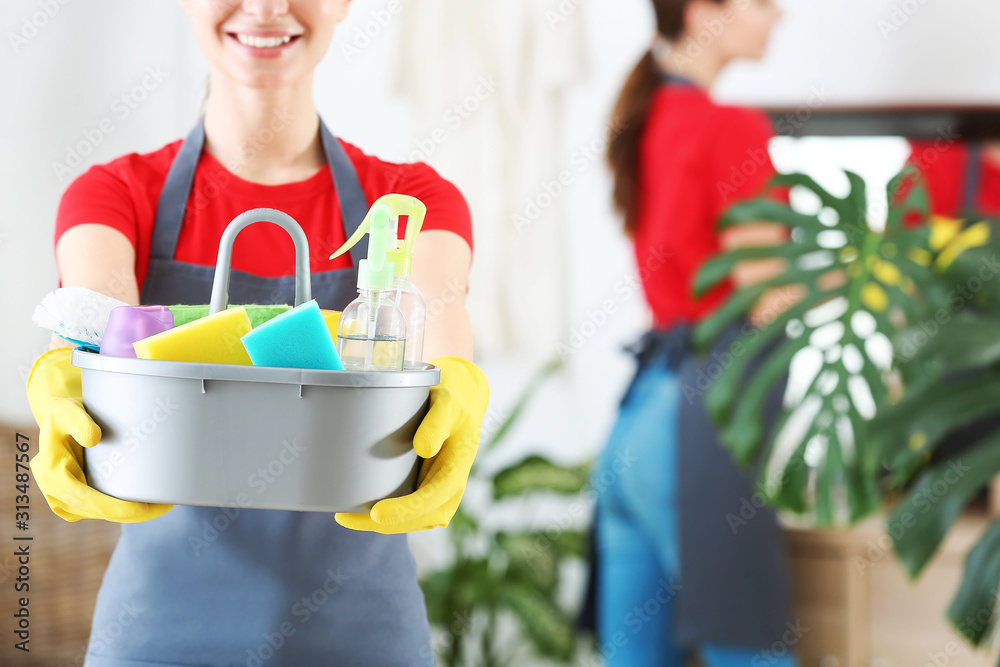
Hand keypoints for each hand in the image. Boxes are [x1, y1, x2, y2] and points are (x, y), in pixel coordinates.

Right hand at [26, 348, 171, 522]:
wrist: (58, 422)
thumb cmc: (64, 416)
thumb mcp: (66, 411)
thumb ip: (78, 421)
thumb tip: (95, 438)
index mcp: (51, 474)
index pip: (85, 499)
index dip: (114, 508)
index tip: (141, 508)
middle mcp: (56, 492)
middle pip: (98, 511)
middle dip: (132, 513)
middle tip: (166, 506)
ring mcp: (66, 500)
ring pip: (102, 513)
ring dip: (132, 512)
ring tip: (163, 504)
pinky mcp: (78, 500)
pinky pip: (102, 508)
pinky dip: (124, 507)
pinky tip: (148, 502)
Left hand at [336, 356, 488, 533]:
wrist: (462, 402)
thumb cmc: (452, 401)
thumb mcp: (448, 403)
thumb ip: (437, 423)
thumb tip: (423, 448)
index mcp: (458, 469)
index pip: (433, 499)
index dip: (405, 510)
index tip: (376, 513)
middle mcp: (451, 487)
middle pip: (420, 519)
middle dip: (384, 524)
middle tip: (345, 518)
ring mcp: (440, 492)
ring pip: (413, 521)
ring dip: (382, 524)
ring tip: (346, 516)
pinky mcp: (427, 489)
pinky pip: (409, 512)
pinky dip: (386, 516)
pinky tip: (360, 509)